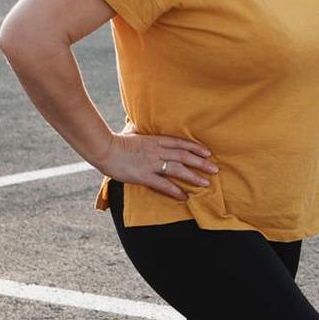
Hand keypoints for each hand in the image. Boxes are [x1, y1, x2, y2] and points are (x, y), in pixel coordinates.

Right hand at [97, 132, 217, 199]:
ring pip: (178, 169)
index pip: (180, 143)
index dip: (196, 147)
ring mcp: (151, 163)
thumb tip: (135, 123)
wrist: (104, 148)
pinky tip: (184, 196)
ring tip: (206, 183)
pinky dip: (175, 191)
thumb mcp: (132, 131)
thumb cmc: (116, 141)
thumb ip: (139, 130)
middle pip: (184, 156)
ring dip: (193, 176)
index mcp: (155, 140)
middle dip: (201, 163)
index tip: (207, 153)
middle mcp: (157, 151)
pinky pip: (163, 184)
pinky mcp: (144, 176)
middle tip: (215, 169)